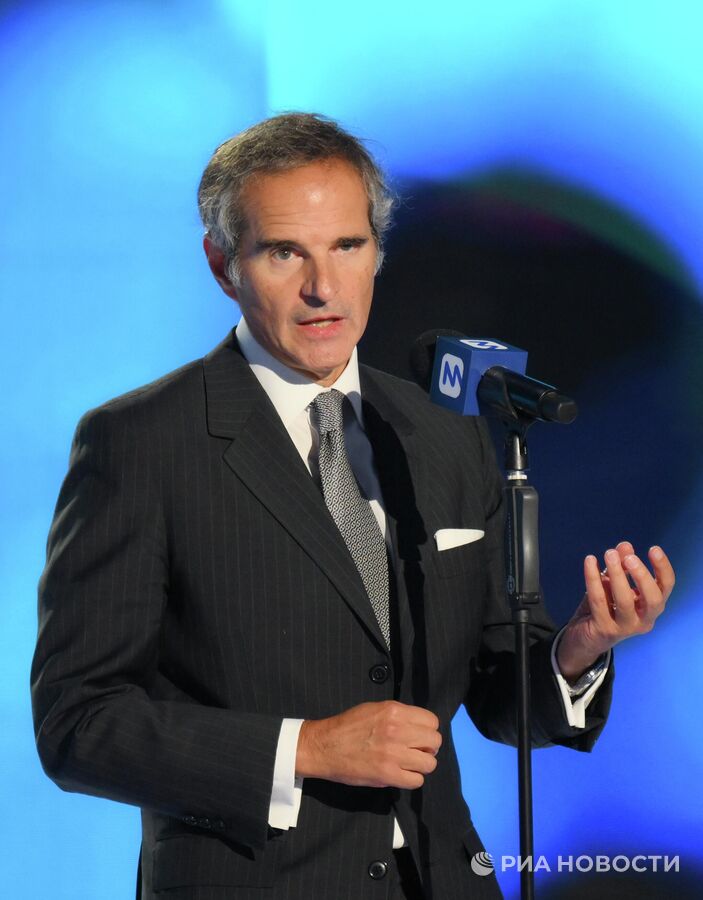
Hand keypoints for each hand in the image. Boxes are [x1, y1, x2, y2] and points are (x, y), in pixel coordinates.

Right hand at [295, 701, 441, 788]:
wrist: (324, 746)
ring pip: (429, 763)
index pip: (432, 721)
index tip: (419, 736)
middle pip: (435, 741)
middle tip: (415, 751)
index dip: (427, 730)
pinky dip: (411, 779)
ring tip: (407, 764)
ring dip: (420, 765)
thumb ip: (398, 716)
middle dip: (427, 747)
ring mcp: (393, 753)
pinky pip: (416, 781)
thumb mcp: (374, 709)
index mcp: (394, 711)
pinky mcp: (387, 774)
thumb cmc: (347, 726)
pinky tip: (400, 774)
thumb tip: (419, 727)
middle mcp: (397, 730)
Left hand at [557, 542, 674, 680]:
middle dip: (643, 576)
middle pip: (653, 600)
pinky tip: (589, 561)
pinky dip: (593, 579)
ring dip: (617, 575)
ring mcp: (625, 627)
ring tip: (609, 554)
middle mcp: (643, 620)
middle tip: (629, 558)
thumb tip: (625, 546)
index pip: (665, 587)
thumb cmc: (605, 607)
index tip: (653, 549)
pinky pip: (599, 601)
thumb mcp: (614, 583)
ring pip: (625, 601)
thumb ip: (621, 565)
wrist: (584, 638)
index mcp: (650, 607)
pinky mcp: (604, 629)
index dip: (662, 568)